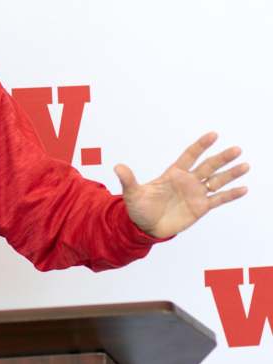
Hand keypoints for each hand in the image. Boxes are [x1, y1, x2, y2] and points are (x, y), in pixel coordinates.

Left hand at [114, 132, 248, 238]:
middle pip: (208, 166)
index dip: (201, 145)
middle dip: (222, 158)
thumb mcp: (132, 193)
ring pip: (217, 181)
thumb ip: (128, 180)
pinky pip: (218, 199)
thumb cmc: (138, 208)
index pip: (190, 156)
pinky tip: (243, 188)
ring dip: (231, 174)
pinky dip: (230, 194)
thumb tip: (117, 167)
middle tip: (236, 149)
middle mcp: (187, 181)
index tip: (213, 135)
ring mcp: (195, 194)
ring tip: (245, 165)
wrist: (144, 227)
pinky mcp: (200, 208)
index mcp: (173, 174)